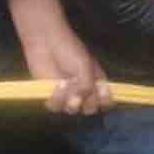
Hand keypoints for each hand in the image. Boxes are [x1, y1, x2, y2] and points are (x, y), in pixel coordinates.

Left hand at [7, 0, 112, 114]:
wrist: (46, 44)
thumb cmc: (70, 50)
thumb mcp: (85, 66)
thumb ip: (87, 86)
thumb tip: (77, 103)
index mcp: (97, 83)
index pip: (107, 101)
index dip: (106, 102)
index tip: (100, 93)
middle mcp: (84, 92)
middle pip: (90, 109)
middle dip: (87, 103)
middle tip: (80, 91)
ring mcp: (67, 95)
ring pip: (72, 110)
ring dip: (69, 99)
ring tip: (64, 83)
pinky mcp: (51, 96)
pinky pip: (56, 107)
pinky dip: (56, 98)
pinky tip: (56, 84)